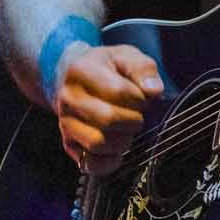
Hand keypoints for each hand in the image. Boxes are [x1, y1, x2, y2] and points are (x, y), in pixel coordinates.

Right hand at [53, 43, 163, 175]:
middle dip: (134, 120)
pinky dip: (110, 162)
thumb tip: (154, 91)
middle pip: (109, 119)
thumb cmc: (108, 68)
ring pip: (98, 143)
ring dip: (123, 141)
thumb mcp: (127, 56)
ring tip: (127, 130)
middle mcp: (68, 99)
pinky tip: (119, 150)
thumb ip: (142, 69)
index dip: (140, 98)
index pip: (118, 92)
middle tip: (137, 116)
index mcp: (81, 71)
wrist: (75, 79)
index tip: (143, 97)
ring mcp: (65, 123)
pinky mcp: (69, 144)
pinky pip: (90, 164)